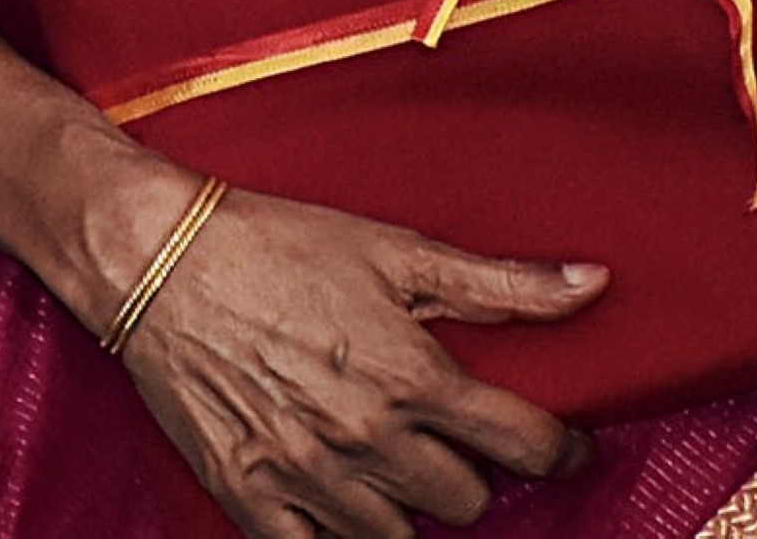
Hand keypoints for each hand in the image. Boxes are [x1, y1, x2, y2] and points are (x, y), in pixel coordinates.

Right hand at [120, 188, 607, 537]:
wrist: (164, 262)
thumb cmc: (284, 246)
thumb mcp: (402, 251)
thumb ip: (504, 284)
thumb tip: (593, 284)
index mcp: (413, 376)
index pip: (523, 444)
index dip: (560, 449)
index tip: (565, 446)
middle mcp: (366, 438)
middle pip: (465, 501)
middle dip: (475, 471)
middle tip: (459, 438)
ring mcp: (305, 476)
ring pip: (398, 538)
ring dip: (411, 505)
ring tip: (402, 462)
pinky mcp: (247, 496)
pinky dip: (341, 535)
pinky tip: (346, 501)